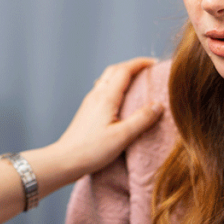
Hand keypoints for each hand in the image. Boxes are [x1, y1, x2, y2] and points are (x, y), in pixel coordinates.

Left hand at [51, 57, 162, 177]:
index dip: (140, 63)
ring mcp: (90, 102)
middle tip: (149, 70)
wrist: (65, 160)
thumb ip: (142, 119)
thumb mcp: (122, 137)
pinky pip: (103, 89)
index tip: (155, 63)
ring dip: (123, 74)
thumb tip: (158, 105)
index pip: (124, 70)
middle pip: (114, 70)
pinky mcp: (87, 110)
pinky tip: (121, 98)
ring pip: (107, 78)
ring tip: (138, 81)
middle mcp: (96, 95)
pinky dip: (115, 85)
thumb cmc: (92, 150)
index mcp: (106, 97)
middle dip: (132, 66)